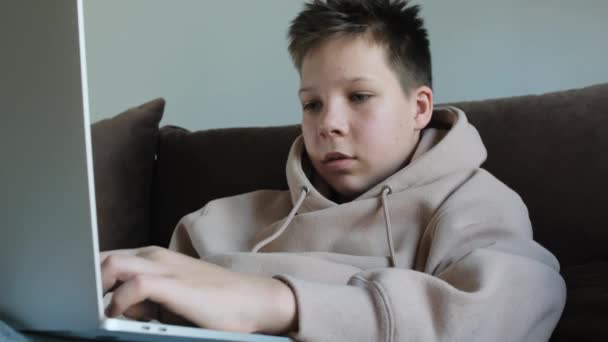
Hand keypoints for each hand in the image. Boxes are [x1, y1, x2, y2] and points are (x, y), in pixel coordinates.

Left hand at [100, 246, 296, 334]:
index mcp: (152, 257)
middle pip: (102, 257)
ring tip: (101, 311)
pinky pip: (134, 286)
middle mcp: (154, 256)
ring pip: (112, 264)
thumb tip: (113, 307)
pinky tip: (122, 314)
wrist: (252, 300)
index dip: (87, 274)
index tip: (79, 293)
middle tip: (86, 306)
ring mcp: (164, 268)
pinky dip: (120, 301)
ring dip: (99, 288)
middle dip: (87, 280)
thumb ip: (143, 296)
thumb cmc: (212, 300)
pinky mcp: (174, 284)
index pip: (107, 257)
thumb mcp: (171, 296)